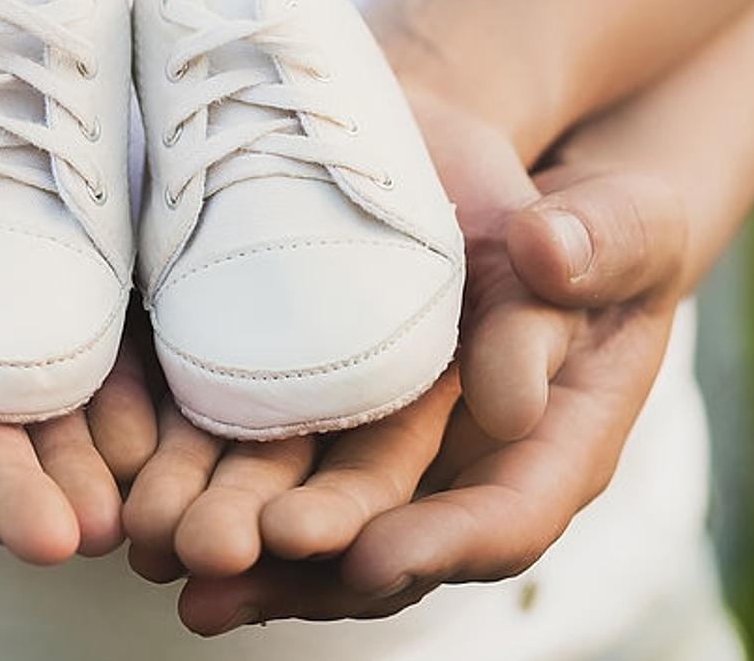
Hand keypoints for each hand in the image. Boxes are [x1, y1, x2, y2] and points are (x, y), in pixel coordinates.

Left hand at [152, 89, 689, 632]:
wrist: (498, 189)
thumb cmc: (585, 223)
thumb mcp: (617, 230)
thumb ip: (595, 264)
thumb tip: (533, 327)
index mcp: (552, 451)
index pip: (506, 520)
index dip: (439, 544)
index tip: (374, 555)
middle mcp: (458, 475)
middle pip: (385, 544)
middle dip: (305, 562)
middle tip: (227, 564)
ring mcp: (384, 456)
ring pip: (311, 524)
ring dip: (234, 545)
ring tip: (159, 552)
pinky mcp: (322, 421)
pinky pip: (263, 469)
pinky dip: (201, 483)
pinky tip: (137, 499)